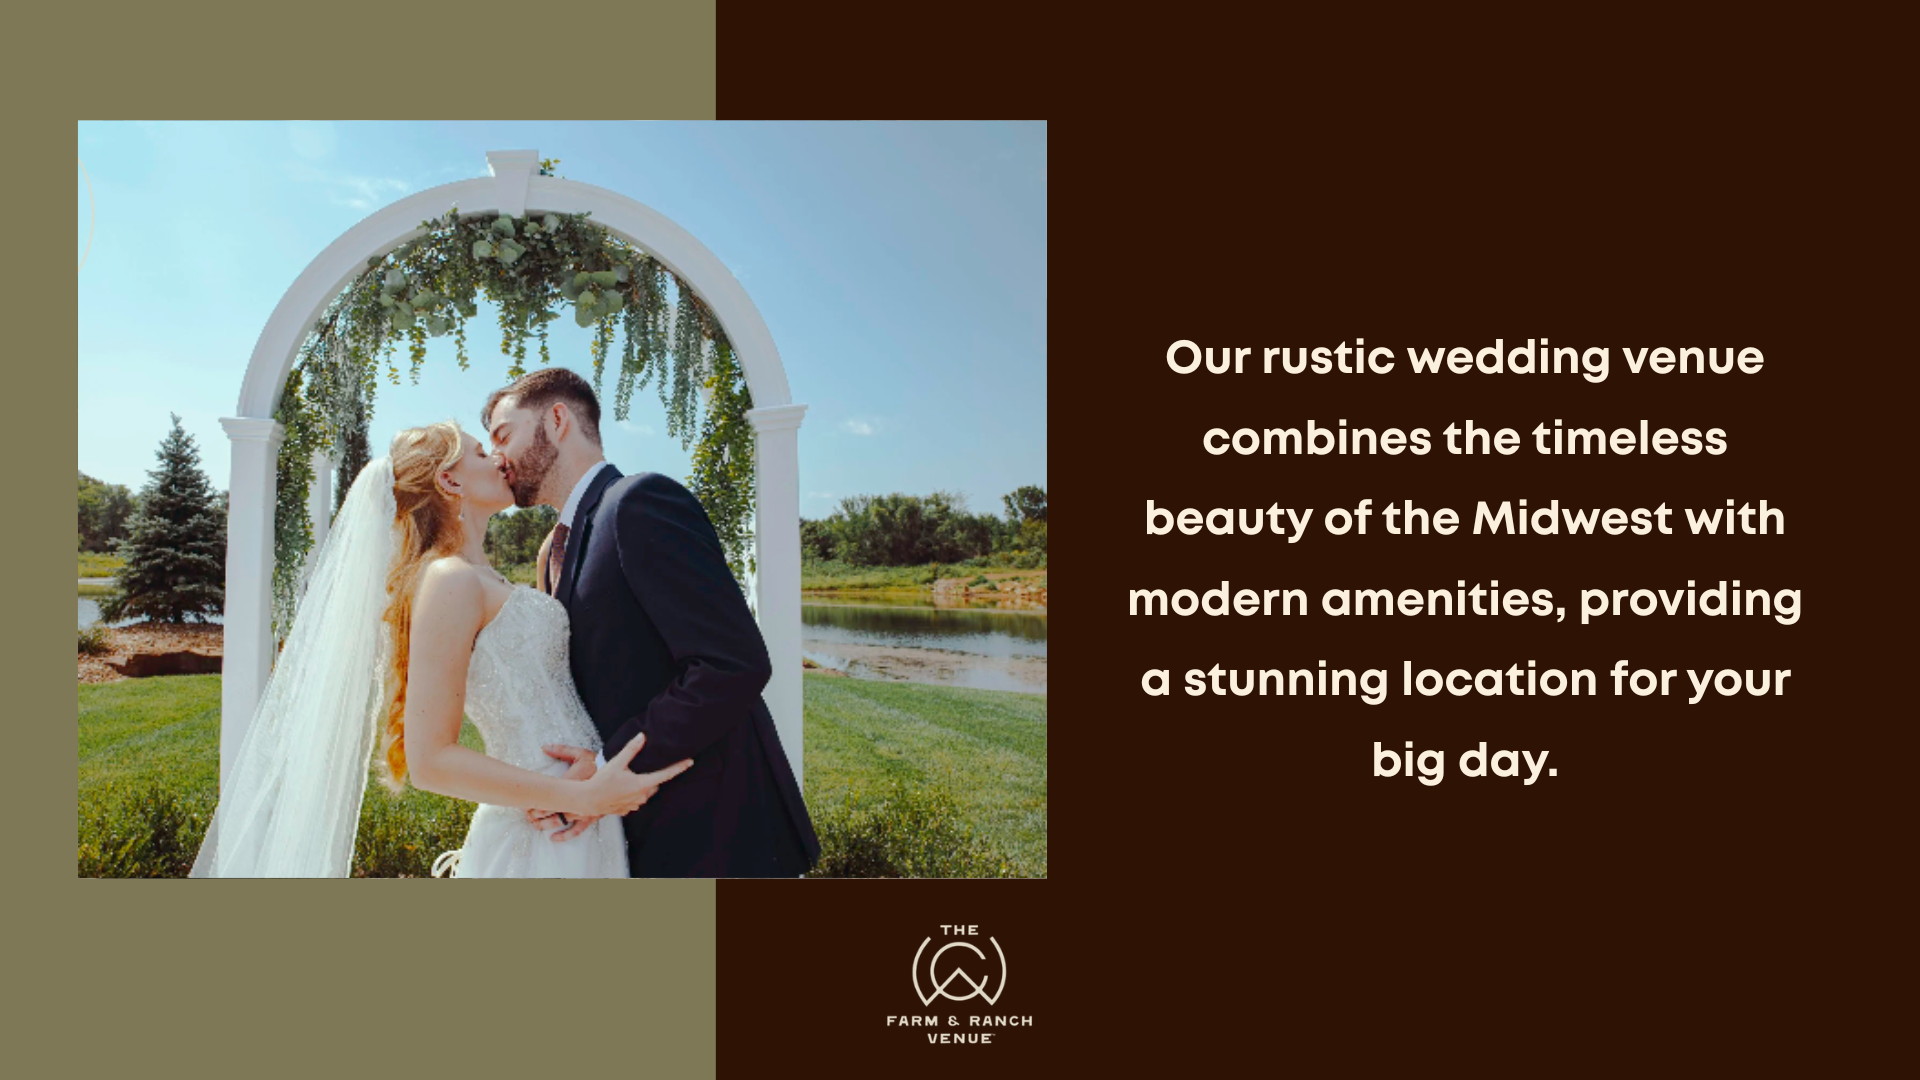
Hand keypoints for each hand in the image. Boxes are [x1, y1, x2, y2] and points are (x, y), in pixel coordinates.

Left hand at [526, 744, 600, 841]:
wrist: (620, 773)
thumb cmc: (599, 763)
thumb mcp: (580, 754)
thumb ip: (561, 750)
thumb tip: (545, 747)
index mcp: (572, 785)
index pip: (550, 797)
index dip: (536, 802)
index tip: (527, 804)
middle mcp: (577, 800)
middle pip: (553, 810)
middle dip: (538, 815)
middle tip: (528, 815)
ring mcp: (584, 810)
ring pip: (561, 821)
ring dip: (547, 824)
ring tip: (536, 825)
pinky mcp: (591, 816)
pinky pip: (578, 829)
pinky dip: (566, 835)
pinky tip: (555, 838)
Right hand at [578, 734, 693, 816]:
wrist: (588, 800)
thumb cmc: (601, 782)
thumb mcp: (617, 763)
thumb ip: (631, 750)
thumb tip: (642, 737)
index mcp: (642, 784)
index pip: (666, 775)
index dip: (679, 767)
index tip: (689, 762)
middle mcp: (642, 796)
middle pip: (655, 783)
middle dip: (652, 776)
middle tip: (642, 769)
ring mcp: (635, 804)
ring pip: (646, 792)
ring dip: (642, 785)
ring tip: (628, 779)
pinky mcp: (628, 809)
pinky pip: (636, 800)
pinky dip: (632, 794)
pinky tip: (621, 789)